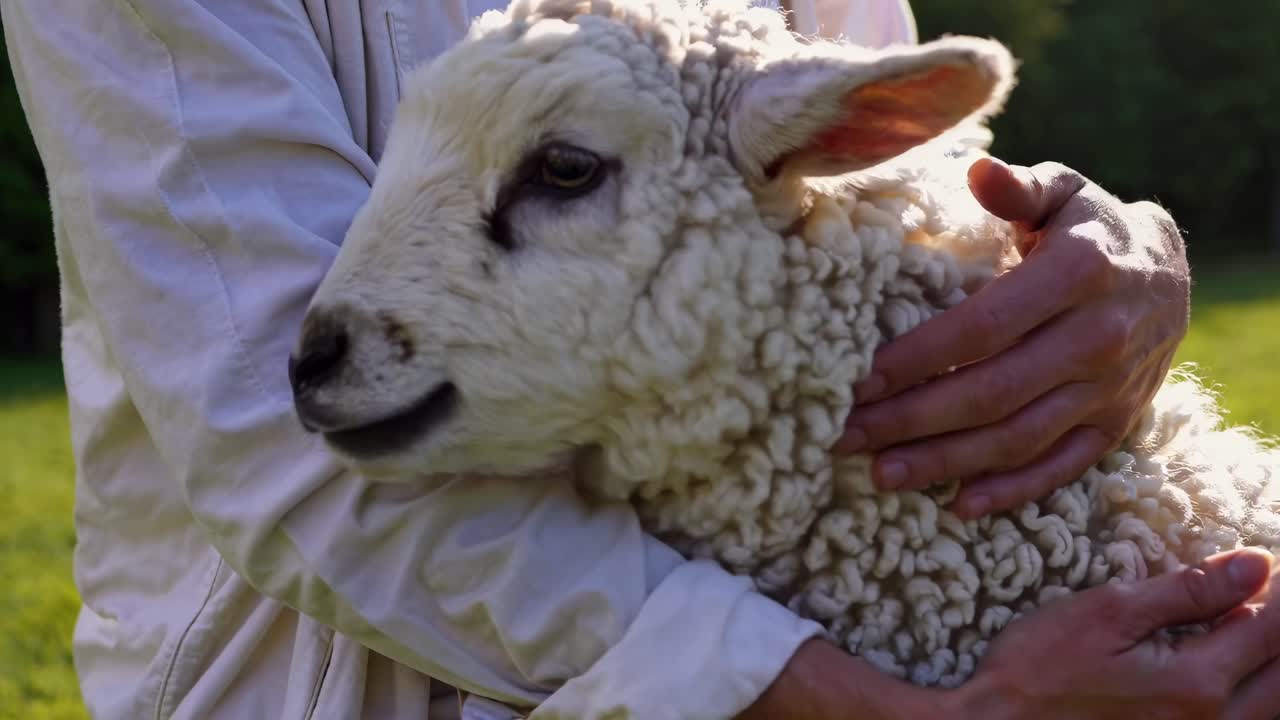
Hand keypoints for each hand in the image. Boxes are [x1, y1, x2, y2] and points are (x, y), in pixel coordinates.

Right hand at [740, 549, 1277, 719]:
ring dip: (1270, 664)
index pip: (1268, 627)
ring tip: (1254, 627)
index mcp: (1196, 682)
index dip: (1277, 589)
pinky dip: (1251, 694)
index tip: (1270, 561)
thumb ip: (1185, 592)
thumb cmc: (1038, 669)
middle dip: (1279, 624)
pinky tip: (1235, 673)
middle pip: (1278, 672)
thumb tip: (1255, 566)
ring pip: (1267, 704)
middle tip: (1270, 591)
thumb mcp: (1107, 613)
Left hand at [835, 157, 1190, 518]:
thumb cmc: (1089, 228)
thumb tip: (978, 170)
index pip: (982, 327)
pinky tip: (958, 505)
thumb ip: (1018, 188)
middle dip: (912, 421)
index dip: (917, 358)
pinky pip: (1062, 467)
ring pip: (1019, 438)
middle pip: (991, 393)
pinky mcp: (1115, 424)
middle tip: (846, 437)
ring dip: (947, 463)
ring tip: (882, 474)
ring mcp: (1110, 389)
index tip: (859, 381)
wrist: (1171, 274)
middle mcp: (1098, 338)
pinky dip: (1011, 491)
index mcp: (1079, 275)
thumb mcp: (1063, 191)